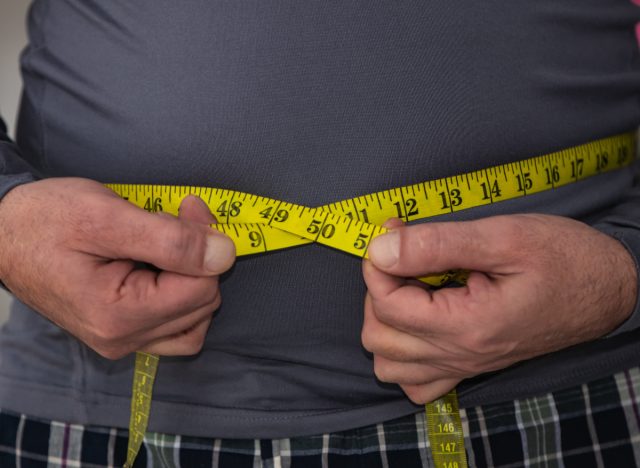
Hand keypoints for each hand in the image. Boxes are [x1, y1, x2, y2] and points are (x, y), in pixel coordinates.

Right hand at [0, 178, 234, 358]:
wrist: (2, 233)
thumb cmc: (45, 220)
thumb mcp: (106, 217)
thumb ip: (171, 239)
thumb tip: (225, 254)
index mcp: (118, 316)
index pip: (202, 288)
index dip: (206, 242)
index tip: (188, 206)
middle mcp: (124, 340)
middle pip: (203, 303)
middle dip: (199, 257)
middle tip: (174, 217)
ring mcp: (123, 341)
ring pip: (196, 319)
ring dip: (194, 278)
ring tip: (166, 244)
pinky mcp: (123, 333)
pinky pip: (177, 326)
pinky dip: (182, 295)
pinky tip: (164, 268)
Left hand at [361, 214, 636, 403]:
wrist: (607, 290)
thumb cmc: (564, 259)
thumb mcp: (503, 237)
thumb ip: (436, 244)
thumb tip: (380, 248)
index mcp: (467, 324)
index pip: (386, 304)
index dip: (378, 263)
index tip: (394, 233)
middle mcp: (460, 355)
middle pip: (378, 336)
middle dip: (378, 290)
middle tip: (405, 258)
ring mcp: (464, 366)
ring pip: (389, 365)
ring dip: (386, 323)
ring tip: (411, 289)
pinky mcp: (470, 367)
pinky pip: (416, 383)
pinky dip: (404, 356)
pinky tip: (420, 323)